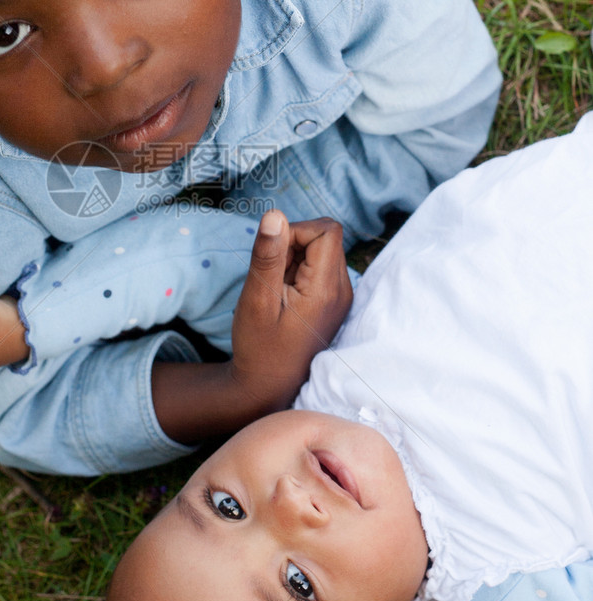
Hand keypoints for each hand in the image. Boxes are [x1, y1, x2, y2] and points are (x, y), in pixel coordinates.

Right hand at [230, 210, 351, 405]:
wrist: (268, 386)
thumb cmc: (259, 346)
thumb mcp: (257, 298)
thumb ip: (267, 255)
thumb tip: (275, 214)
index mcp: (327, 289)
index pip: (326, 230)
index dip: (296, 232)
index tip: (274, 258)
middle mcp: (343, 290)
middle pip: (325, 238)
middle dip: (293, 245)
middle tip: (273, 277)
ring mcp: (341, 297)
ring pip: (321, 251)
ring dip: (294, 259)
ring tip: (277, 290)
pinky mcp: (333, 301)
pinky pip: (319, 268)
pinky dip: (298, 272)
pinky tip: (283, 297)